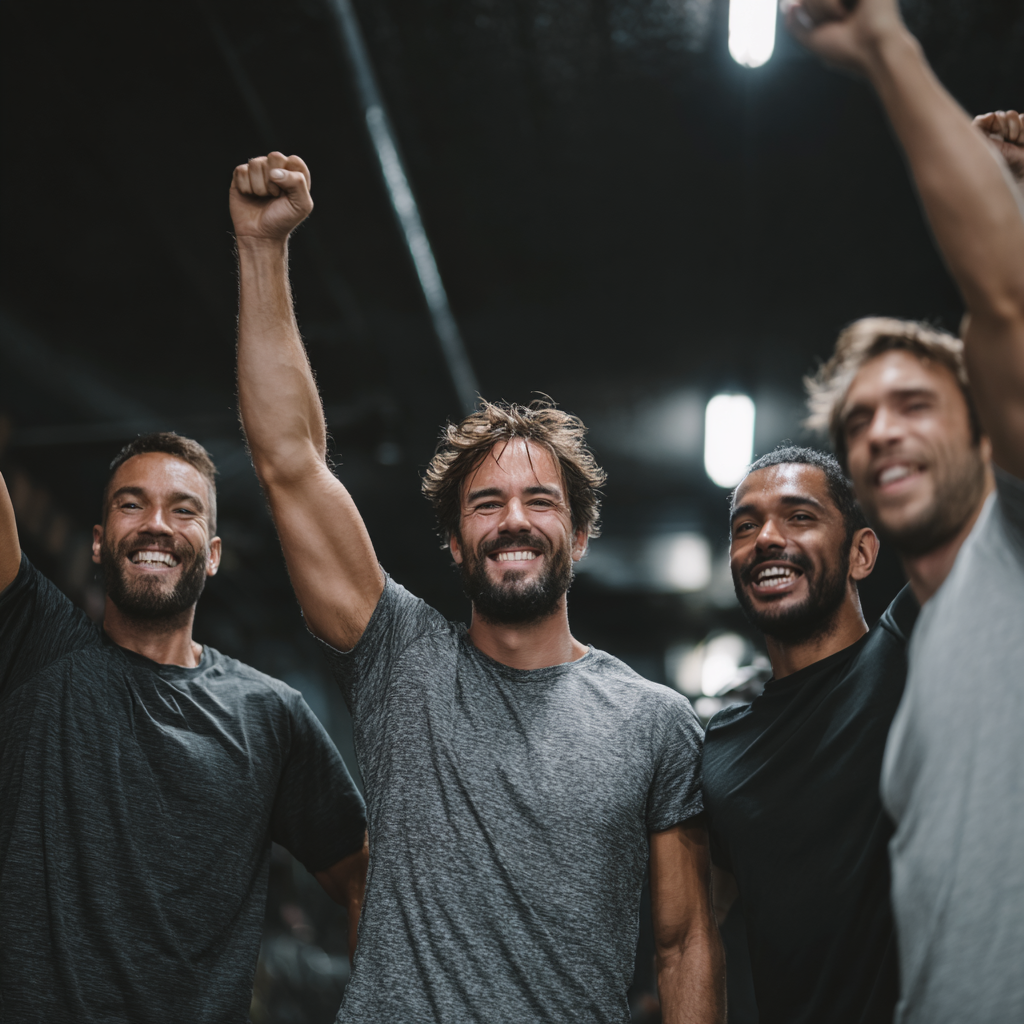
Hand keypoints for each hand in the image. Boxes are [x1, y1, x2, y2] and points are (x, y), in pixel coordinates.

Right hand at [230, 152, 312, 241]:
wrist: (261, 235)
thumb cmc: (283, 220)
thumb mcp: (301, 205)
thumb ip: (298, 183)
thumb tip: (274, 172)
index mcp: (294, 174)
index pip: (294, 160)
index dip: (289, 177)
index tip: (288, 194)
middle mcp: (276, 169)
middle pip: (274, 157)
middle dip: (273, 180)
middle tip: (274, 195)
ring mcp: (258, 172)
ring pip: (256, 163)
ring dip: (259, 186)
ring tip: (262, 198)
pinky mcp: (241, 176)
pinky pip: (241, 171)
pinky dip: (246, 187)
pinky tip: (250, 196)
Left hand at [781, 0, 907, 73]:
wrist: (874, 50)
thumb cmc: (847, 51)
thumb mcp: (813, 40)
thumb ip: (796, 24)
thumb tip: (788, 6)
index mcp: (834, 6)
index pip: (806, 1)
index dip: (806, 11)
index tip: (816, 21)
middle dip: (813, 10)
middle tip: (834, 23)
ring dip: (822, 8)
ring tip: (842, 19)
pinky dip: (829, 5)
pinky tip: (846, 14)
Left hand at [974, 110, 1023, 182]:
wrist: (1016, 172)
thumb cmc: (997, 160)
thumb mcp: (982, 145)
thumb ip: (978, 126)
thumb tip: (990, 115)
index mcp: (985, 135)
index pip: (991, 117)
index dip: (996, 123)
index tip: (996, 135)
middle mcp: (997, 132)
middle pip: (1004, 114)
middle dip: (1007, 126)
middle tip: (1008, 140)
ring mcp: (1011, 132)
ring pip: (1014, 115)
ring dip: (1016, 129)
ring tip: (1015, 142)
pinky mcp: (1022, 133)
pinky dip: (1023, 131)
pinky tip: (1021, 142)